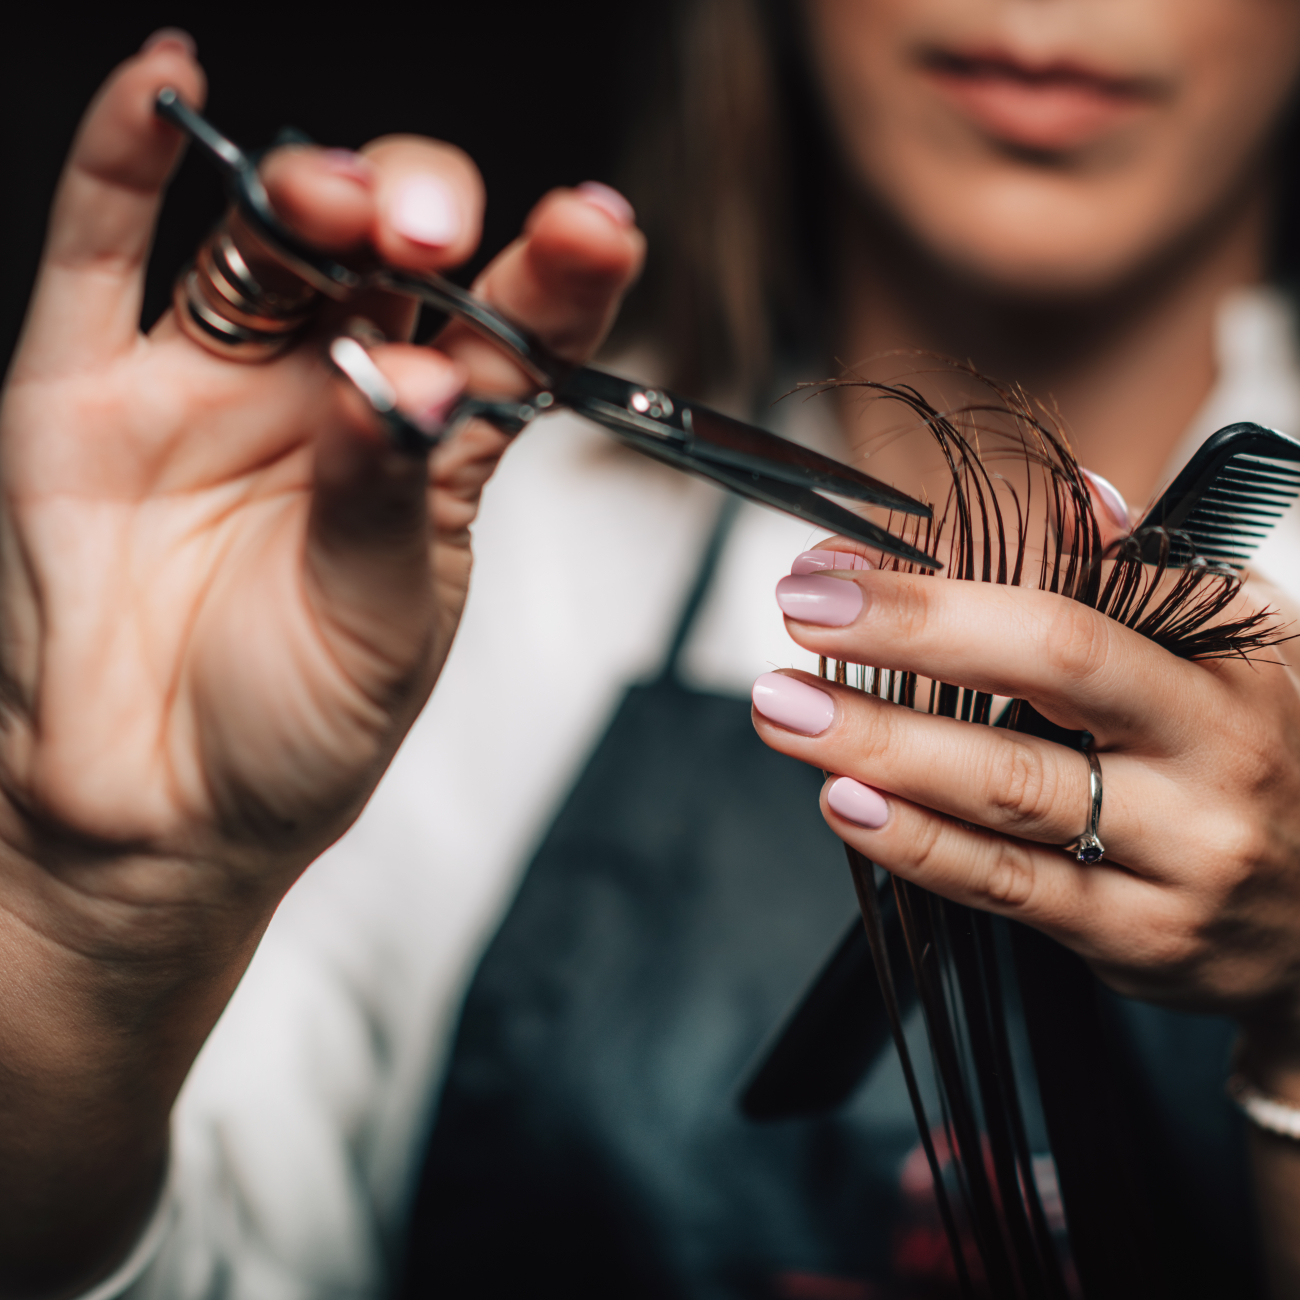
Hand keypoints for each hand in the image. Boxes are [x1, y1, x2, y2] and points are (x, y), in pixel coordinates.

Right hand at [0, 33, 641, 1290]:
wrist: (161, 816)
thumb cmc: (297, 730)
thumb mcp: (383, 622)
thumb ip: (388, 493)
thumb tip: (405, 380)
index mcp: (429, 448)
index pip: (506, 329)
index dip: (553, 272)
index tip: (596, 228)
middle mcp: (329, 395)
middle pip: (385, 255)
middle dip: (419, 216)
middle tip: (435, 235)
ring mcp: (211, 385)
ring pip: (265, 242)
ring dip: (307, 189)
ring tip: (340, 199)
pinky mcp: (87, 390)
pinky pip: (101, 252)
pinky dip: (123, 161)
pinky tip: (165, 83)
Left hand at [751, 550, 1299, 1027]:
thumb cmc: (1268, 753)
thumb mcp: (1237, 648)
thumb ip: (1145, 575)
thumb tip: (1073, 496)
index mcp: (1225, 666)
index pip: (1072, 602)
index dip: (941, 585)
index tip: (835, 571)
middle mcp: (1214, 755)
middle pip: (1047, 675)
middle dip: (906, 640)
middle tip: (798, 621)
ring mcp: (1180, 856)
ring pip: (1009, 794)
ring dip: (880, 747)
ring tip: (787, 714)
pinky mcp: (1138, 938)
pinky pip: (1009, 887)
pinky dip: (917, 844)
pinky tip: (846, 803)